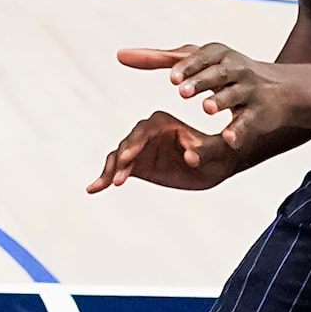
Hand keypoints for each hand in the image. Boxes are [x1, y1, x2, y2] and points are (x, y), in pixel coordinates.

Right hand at [86, 109, 242, 192]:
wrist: (216, 164)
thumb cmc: (217, 153)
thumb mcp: (213, 152)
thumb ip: (201, 150)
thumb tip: (190, 154)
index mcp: (163, 122)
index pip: (143, 131)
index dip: (135, 144)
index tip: (128, 158)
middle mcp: (147, 132)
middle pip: (128, 144)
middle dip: (122, 160)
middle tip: (116, 177)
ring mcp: (139, 148)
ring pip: (119, 158)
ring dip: (112, 172)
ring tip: (104, 186)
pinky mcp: (137, 164)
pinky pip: (117, 170)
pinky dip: (105, 179)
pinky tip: (92, 189)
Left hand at [118, 43, 299, 150]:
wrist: (278, 90)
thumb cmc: (224, 72)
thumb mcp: (195, 61)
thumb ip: (158, 59)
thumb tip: (119, 55)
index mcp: (218, 54)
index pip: (202, 57)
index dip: (188, 67)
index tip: (171, 77)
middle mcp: (236, 69)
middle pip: (217, 74)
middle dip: (201, 81)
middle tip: (181, 91)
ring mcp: (250, 91)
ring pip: (234, 96)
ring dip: (221, 101)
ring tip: (206, 109)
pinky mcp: (261, 114)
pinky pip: (248, 122)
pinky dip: (239, 130)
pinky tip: (228, 139)